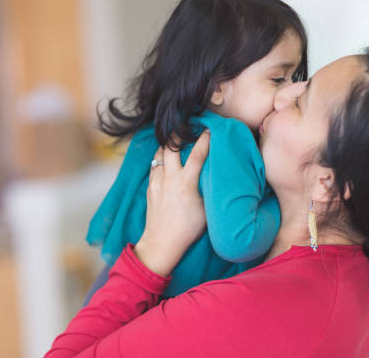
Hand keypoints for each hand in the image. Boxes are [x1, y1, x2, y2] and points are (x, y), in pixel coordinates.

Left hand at [133, 131, 209, 276]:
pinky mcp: (150, 187)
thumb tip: (219, 174)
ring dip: (167, 144)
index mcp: (186, 184)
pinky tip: (166, 157)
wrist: (162, 242)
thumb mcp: (207, 209)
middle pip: (171, 146)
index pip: (197, 154)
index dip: (205, 140)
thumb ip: (210, 188)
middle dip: (178, 133)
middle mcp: (170, 179)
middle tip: (187, 126)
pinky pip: (154, 165)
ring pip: (159, 153)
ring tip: (176, 138)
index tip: (210, 130)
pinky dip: (161, 158)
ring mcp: (157, 182)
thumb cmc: (189, 228)